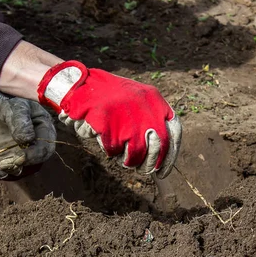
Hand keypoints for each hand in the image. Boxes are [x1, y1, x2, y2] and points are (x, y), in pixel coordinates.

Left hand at [0, 90, 55, 179]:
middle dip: (19, 165)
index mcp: (44, 131)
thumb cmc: (7, 101)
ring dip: (6, 170)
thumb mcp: (15, 107)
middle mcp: (34, 146)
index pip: (45, 149)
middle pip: (33, 163)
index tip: (20, 158)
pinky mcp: (5, 158)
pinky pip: (2, 171)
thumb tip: (28, 139)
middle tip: (4, 163)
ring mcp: (20, 153)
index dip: (34, 156)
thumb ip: (20, 121)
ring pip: (18, 170)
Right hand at [36, 61, 181, 177]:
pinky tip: (104, 140)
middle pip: (158, 147)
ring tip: (119, 152)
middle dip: (150, 163)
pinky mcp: (111, 127)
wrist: (81, 86)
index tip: (164, 170)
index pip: (174, 131)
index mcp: (155, 100)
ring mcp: (128, 118)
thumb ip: (151, 123)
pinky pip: (114, 150)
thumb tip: (162, 156)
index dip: (170, 155)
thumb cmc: (110, 99)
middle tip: (143, 170)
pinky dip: (109, 150)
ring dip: (128, 159)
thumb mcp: (137, 103)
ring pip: (136, 154)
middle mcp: (146, 108)